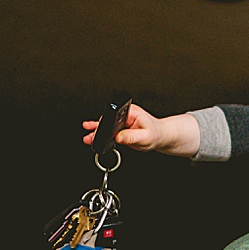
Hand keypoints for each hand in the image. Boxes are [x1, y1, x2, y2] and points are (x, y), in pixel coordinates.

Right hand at [80, 104, 199, 155]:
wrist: (161, 137)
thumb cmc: (156, 134)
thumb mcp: (145, 137)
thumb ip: (132, 137)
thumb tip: (118, 137)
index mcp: (131, 112)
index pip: (115, 116)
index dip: (107, 123)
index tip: (101, 129)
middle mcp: (125, 115)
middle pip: (108, 121)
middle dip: (99, 128)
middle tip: (91, 134)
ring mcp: (122, 122)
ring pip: (107, 126)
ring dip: (97, 132)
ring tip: (87, 137)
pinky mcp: (121, 129)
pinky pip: (110, 131)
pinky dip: (102, 135)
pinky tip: (92, 137)